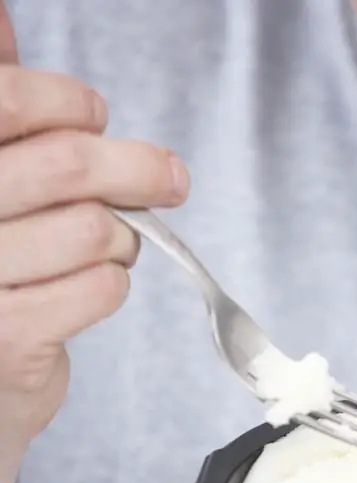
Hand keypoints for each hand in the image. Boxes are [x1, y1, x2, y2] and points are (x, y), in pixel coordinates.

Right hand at [0, 2, 188, 482]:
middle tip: (171, 178)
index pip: (7, 104)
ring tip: (108, 247)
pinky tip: (89, 286)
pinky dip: (112, 282)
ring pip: (93, 229)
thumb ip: (0, 107)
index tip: (96, 114)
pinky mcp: (8, 336)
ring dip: (122, 239)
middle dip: (137, 169)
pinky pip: (101, 287)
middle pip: (68, 165)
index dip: (64, 102)